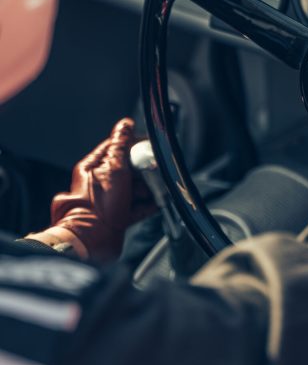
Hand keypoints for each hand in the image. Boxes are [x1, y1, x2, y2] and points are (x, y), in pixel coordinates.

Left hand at [27, 119, 154, 261]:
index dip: (132, 144)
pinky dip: (147, 204)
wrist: (93, 239)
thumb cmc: (99, 205)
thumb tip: (125, 124)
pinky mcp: (117, 217)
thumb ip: (120, 144)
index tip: (148, 144)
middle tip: (155, 171)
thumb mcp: (113, 167)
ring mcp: (108, 201)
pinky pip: (136, 207)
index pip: (114, 147)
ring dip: (147, 188)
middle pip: (127, 169)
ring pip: (133, 188)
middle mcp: (99, 184)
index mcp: (93, 167)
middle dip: (143, 170)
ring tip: (157, 190)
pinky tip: (157, 203)